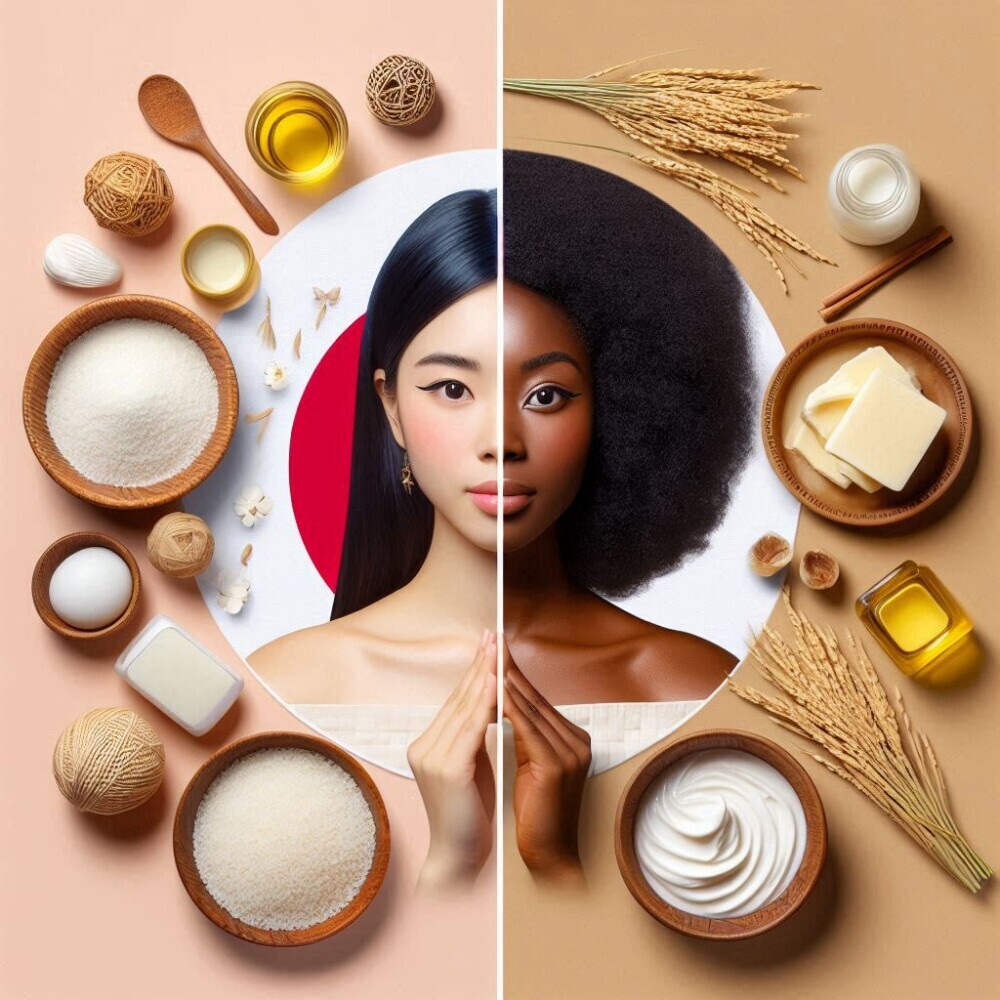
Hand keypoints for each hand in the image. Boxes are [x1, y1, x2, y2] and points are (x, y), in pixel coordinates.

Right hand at [408, 630, 497, 889]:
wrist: (459, 859)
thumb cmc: (472, 814)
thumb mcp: (473, 765)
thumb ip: (475, 735)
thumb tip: (493, 701)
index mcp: (427, 744)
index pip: (456, 700)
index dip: (473, 671)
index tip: (488, 644)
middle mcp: (424, 746)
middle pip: (458, 697)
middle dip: (479, 664)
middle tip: (492, 634)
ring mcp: (432, 757)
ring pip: (465, 708)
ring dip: (484, 676)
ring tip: (498, 650)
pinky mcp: (447, 769)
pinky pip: (472, 728)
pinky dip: (486, 703)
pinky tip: (498, 684)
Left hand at [503, 643, 590, 885]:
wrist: (549, 857)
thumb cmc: (535, 814)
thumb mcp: (529, 765)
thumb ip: (525, 734)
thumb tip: (504, 702)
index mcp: (572, 738)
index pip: (536, 698)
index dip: (513, 672)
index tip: (494, 647)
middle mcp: (576, 740)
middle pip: (534, 697)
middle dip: (508, 668)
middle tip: (490, 638)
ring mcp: (570, 752)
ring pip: (529, 709)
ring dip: (505, 682)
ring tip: (487, 656)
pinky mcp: (556, 766)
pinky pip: (526, 730)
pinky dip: (508, 709)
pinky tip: (492, 692)